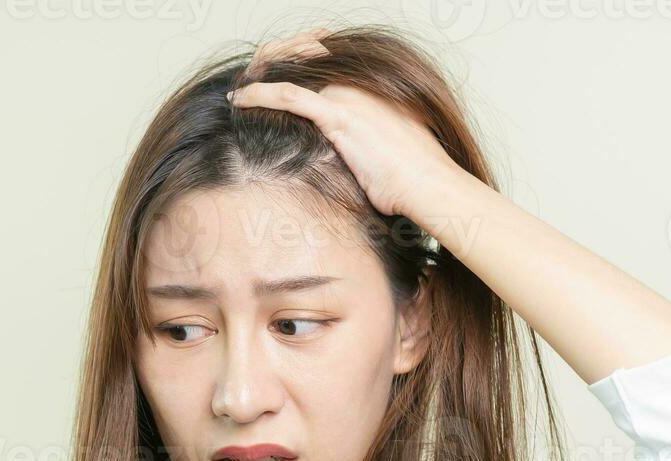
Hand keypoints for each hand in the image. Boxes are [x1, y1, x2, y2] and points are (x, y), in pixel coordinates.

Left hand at [228, 33, 469, 223]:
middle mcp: (357, 83)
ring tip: (242, 94)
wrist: (430, 185)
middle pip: (301, 63)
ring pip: (292, 74)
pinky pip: (289, 96)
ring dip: (260, 81)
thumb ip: (363, 140)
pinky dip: (259, 96)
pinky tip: (240, 101)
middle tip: (250, 88)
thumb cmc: (414, 178)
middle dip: (271, 69)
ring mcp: (348, 96)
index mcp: (368, 86)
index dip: (292, 68)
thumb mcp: (387, 151)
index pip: (319, 65)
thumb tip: (350, 155)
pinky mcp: (339, 115)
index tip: (272, 80)